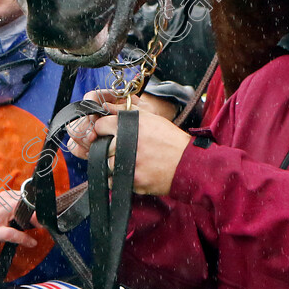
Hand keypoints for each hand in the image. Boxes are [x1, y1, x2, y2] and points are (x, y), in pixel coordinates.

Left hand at [67, 91, 190, 195]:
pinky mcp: (133, 182)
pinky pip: (114, 181)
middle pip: (102, 146)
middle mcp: (129, 144)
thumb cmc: (170, 140)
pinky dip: (118, 178)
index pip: (100, 125)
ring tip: (129, 160)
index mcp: (133, 125)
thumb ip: (128, 111)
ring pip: (107, 165)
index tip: (106, 132)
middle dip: (110, 147)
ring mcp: (129, 164)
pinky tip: (131, 171)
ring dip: (114, 163)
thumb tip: (107, 106)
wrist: (187, 163)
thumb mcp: (151, 118)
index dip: (103, 128)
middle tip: (123, 148)